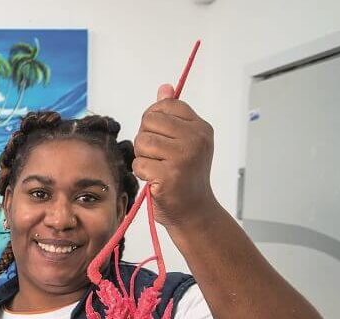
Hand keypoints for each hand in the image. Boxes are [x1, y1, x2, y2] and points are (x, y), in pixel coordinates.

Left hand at [132, 83, 221, 229]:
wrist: (193, 210)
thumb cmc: (185, 176)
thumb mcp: (184, 141)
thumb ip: (172, 115)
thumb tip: (164, 88)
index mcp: (200, 127)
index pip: (166, 106)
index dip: (153, 120)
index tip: (161, 137)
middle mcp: (195, 139)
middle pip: (149, 121)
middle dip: (146, 139)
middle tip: (158, 156)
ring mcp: (183, 157)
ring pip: (142, 142)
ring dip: (143, 157)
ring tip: (157, 168)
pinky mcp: (169, 175)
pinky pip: (139, 163)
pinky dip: (142, 173)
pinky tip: (155, 180)